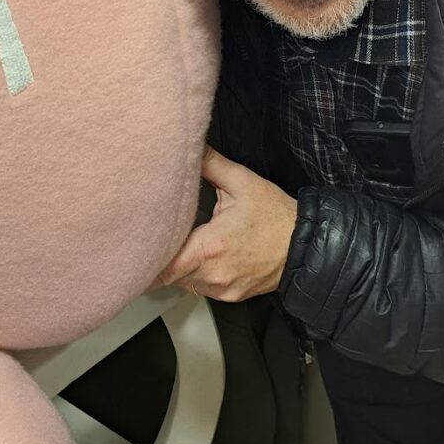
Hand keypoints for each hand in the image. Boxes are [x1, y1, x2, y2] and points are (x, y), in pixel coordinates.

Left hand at [154, 145, 297, 301]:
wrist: (307, 247)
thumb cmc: (277, 217)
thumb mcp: (243, 183)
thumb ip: (211, 164)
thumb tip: (191, 147)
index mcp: (210, 247)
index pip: (164, 266)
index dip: (146, 258)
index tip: (136, 248)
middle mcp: (213, 274)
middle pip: (170, 274)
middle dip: (162, 257)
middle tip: (155, 238)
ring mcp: (222, 288)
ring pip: (185, 281)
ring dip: (181, 265)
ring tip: (183, 243)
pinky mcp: (230, 295)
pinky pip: (203, 287)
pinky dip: (198, 273)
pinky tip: (205, 254)